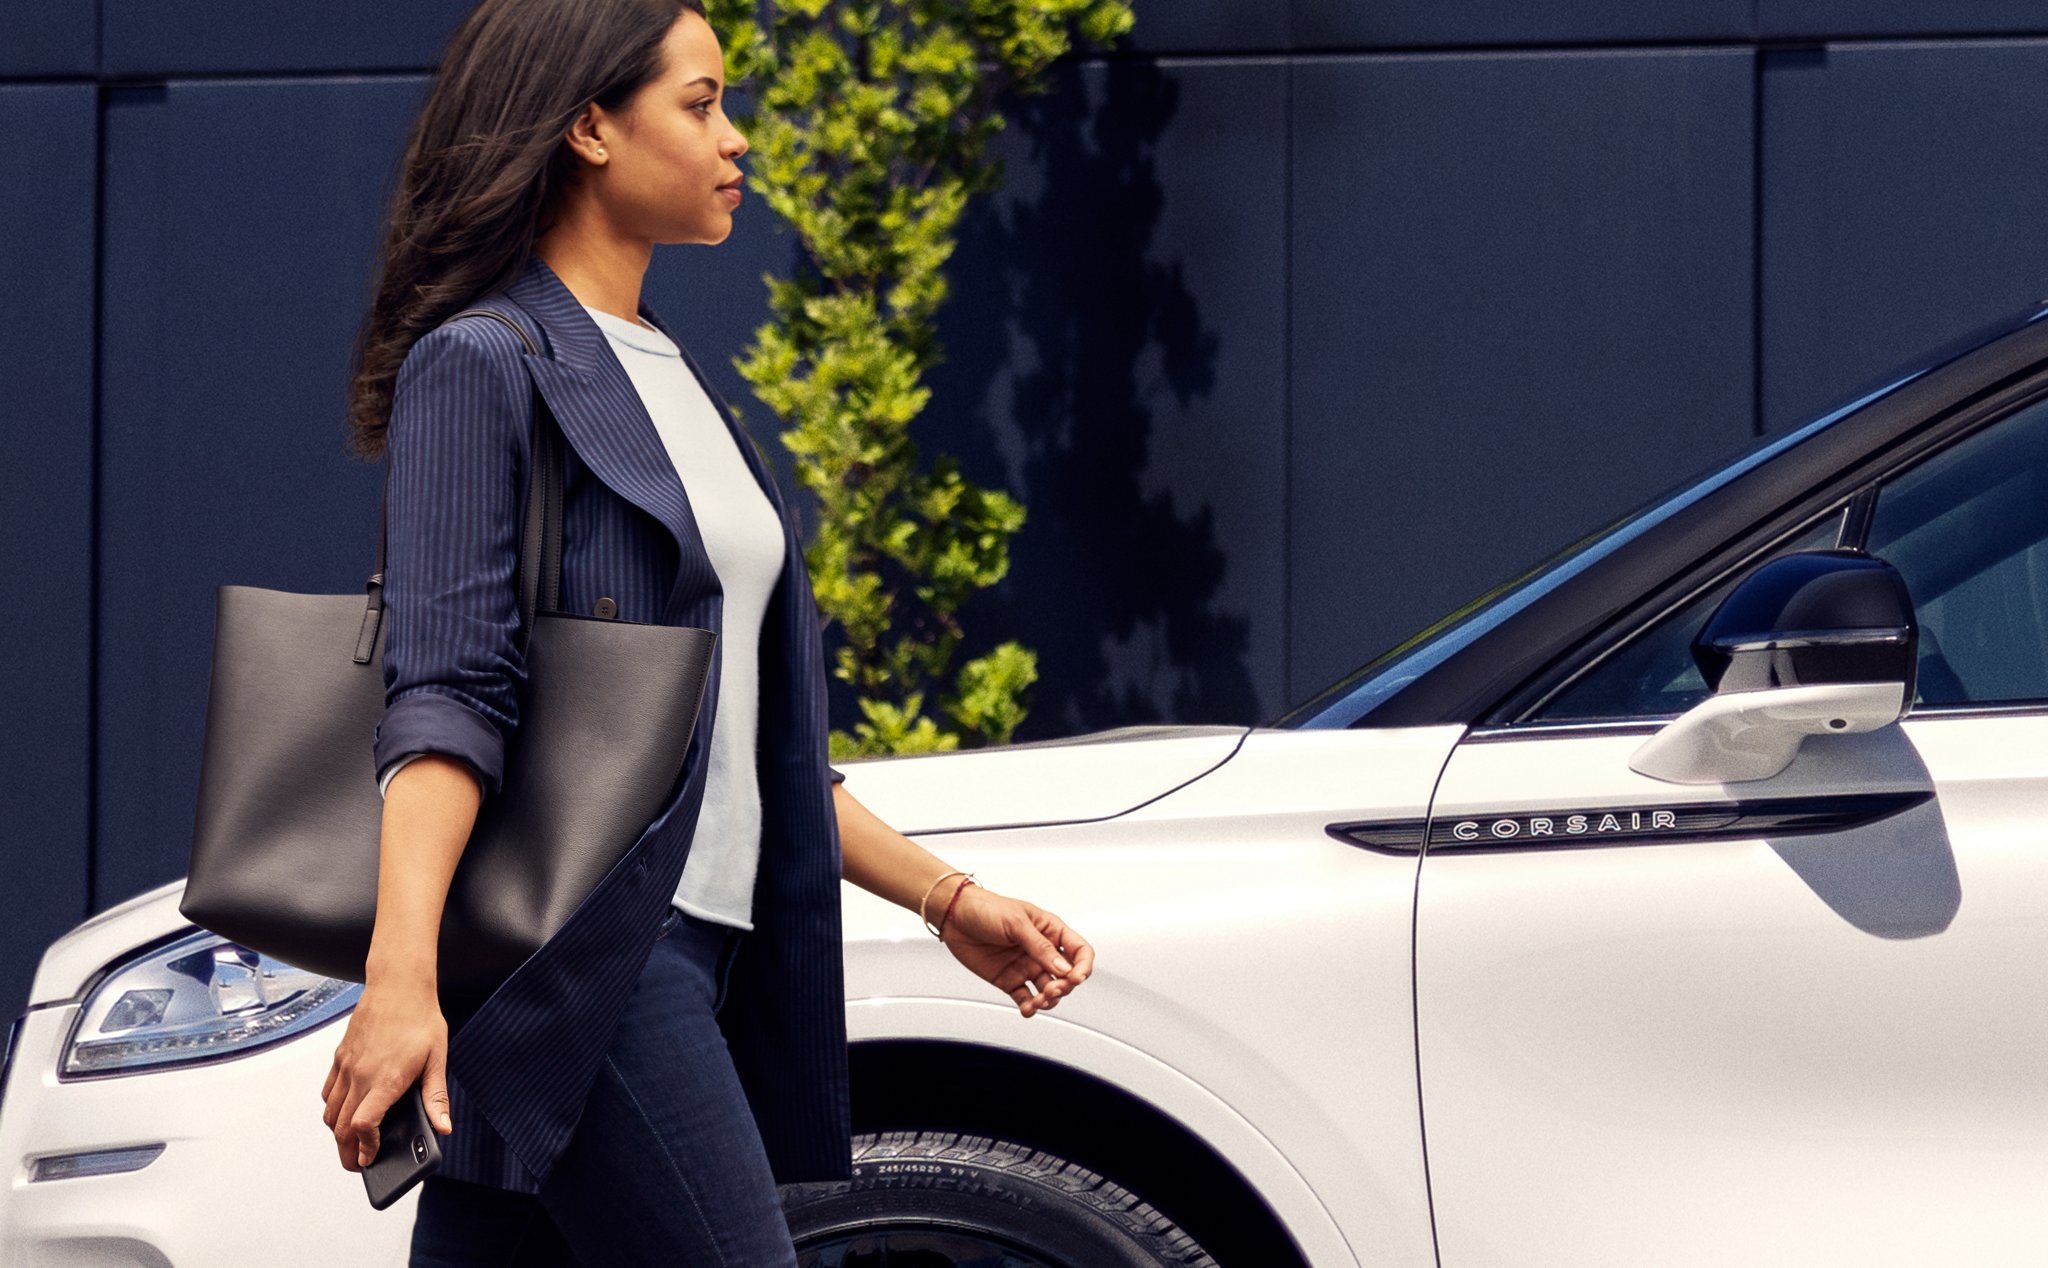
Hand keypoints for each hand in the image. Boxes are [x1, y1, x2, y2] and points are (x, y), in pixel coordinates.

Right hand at [320, 981, 451, 1170]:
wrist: (398, 984)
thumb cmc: (420, 1019)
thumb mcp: (437, 1059)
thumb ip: (436, 1097)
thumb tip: (443, 1127)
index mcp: (385, 1079)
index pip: (363, 1126)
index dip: (365, 1149)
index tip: (371, 1160)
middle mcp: (360, 1075)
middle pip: (341, 1128)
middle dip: (348, 1152)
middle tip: (359, 1165)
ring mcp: (346, 1066)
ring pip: (330, 1112)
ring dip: (338, 1133)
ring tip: (353, 1143)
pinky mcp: (340, 1057)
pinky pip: (328, 1092)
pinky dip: (332, 1109)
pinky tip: (347, 1111)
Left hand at [939, 882, 1094, 1017]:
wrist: (954, 916)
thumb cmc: (986, 908)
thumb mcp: (1016, 923)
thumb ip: (1040, 947)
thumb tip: (1062, 968)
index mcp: (1050, 931)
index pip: (1079, 951)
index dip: (1083, 966)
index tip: (1075, 977)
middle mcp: (1041, 951)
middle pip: (1066, 976)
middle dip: (1064, 986)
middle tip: (1052, 989)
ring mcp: (1026, 966)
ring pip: (1048, 991)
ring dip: (1048, 1000)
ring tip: (1038, 1000)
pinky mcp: (1010, 980)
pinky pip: (1025, 998)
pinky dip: (1030, 1007)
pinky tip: (1028, 1008)